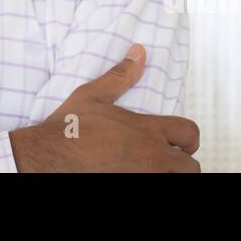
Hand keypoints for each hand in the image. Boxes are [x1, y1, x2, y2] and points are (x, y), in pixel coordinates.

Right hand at [8, 44, 199, 171]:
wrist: (50, 157)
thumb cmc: (70, 127)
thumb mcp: (94, 94)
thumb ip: (121, 75)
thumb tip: (139, 52)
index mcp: (148, 130)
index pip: (190, 133)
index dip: (188, 137)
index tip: (180, 141)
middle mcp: (152, 157)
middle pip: (191, 166)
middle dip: (183, 161)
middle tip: (169, 159)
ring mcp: (144, 177)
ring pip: (175, 179)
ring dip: (168, 173)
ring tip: (152, 167)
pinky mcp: (133, 187)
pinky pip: (155, 186)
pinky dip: (151, 180)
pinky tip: (134, 173)